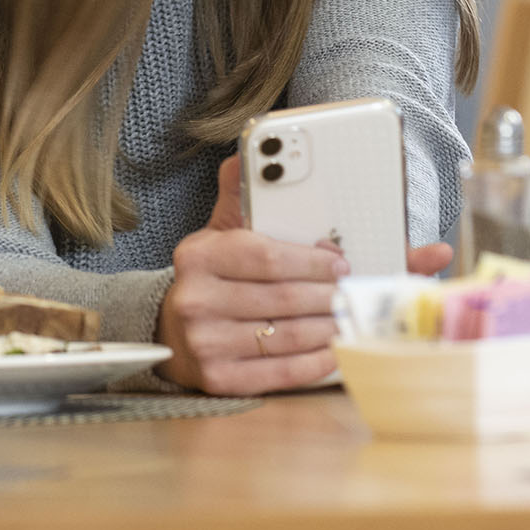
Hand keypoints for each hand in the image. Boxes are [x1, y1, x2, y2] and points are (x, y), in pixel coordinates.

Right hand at [154, 157, 455, 393]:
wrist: (172, 332)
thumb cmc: (214, 277)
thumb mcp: (222, 231)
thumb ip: (243, 191)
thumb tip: (251, 149)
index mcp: (199, 254)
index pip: (266, 256)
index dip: (312, 262)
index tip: (341, 264)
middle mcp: (196, 299)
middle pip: (283, 298)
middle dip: (330, 296)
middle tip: (357, 292)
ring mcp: (205, 344)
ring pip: (286, 336)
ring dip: (329, 328)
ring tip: (352, 318)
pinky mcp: (217, 380)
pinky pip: (279, 373)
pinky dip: (314, 362)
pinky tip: (334, 350)